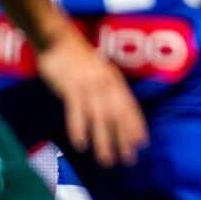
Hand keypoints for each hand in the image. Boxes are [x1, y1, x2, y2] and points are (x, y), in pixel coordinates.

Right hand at [37, 33, 147, 165]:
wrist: (58, 39)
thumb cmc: (78, 58)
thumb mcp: (100, 71)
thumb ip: (108, 89)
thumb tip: (115, 111)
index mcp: (114, 80)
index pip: (129, 107)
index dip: (136, 125)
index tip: (142, 144)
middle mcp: (105, 84)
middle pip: (118, 116)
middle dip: (124, 139)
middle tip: (128, 159)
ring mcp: (88, 86)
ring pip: (99, 118)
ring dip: (104, 141)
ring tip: (107, 160)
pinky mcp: (70, 87)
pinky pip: (76, 111)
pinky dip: (79, 129)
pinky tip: (81, 144)